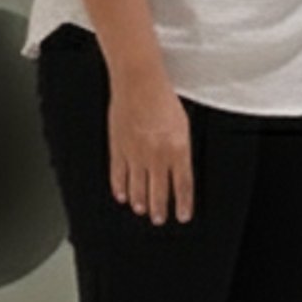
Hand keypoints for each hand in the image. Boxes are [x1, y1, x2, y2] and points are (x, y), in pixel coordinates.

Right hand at [108, 64, 193, 223]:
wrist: (139, 82)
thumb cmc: (162, 97)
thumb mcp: (183, 125)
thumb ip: (180, 149)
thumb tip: (179, 169)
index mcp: (177, 149)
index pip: (183, 185)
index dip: (183, 204)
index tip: (183, 216)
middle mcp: (157, 154)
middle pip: (159, 191)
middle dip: (160, 209)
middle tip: (159, 219)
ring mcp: (135, 152)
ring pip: (137, 186)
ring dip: (140, 202)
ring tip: (142, 210)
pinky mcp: (118, 147)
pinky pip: (118, 174)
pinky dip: (119, 187)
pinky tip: (122, 196)